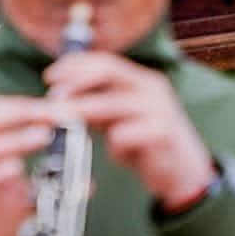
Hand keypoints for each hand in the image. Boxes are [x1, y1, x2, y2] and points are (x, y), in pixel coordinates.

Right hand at [0, 97, 60, 235]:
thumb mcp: (26, 200)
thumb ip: (51, 187)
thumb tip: (89, 184)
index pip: (4, 111)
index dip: (32, 105)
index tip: (62, 108)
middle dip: (26, 112)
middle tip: (56, 117)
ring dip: (17, 139)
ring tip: (43, 136)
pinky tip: (17, 169)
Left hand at [45, 48, 215, 215]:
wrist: (184, 174)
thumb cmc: (147, 146)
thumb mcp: (119, 121)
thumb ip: (97, 108)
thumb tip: (61, 98)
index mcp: (141, 81)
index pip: (105, 61)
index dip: (75, 66)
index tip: (50, 77)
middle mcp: (152, 89)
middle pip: (109, 72)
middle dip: (75, 82)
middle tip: (52, 98)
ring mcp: (160, 109)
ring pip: (113, 104)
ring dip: (83, 111)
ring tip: (63, 119)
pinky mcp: (163, 132)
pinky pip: (126, 134)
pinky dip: (114, 144)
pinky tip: (119, 154)